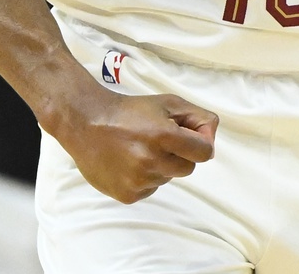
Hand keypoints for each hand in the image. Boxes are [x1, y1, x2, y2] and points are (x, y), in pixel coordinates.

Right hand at [54, 86, 217, 203]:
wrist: (86, 123)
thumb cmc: (130, 111)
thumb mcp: (167, 103)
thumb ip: (197, 117)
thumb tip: (211, 138)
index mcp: (163, 136)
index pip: (205, 153)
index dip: (201, 143)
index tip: (190, 136)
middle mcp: (151, 162)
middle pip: (188, 168)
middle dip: (179, 155)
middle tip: (159, 140)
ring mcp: (138, 181)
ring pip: (167, 178)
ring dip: (160, 166)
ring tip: (138, 149)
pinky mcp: (127, 195)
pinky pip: (150, 189)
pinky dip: (145, 178)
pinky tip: (129, 162)